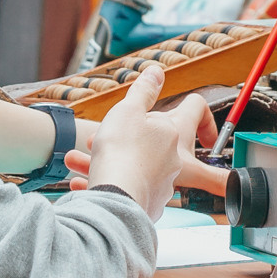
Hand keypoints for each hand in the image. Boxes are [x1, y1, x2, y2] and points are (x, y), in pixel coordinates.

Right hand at [67, 67, 223, 221]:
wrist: (116, 198)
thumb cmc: (122, 153)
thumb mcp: (128, 110)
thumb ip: (143, 91)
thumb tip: (156, 73)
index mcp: (174, 131)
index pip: (196, 109)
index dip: (194, 107)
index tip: (186, 113)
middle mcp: (173, 158)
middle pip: (158, 140)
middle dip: (132, 138)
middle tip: (111, 137)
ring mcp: (163, 183)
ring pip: (138, 166)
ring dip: (112, 161)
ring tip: (80, 159)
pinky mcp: (148, 204)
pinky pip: (129, 189)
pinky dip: (110, 184)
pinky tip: (87, 181)